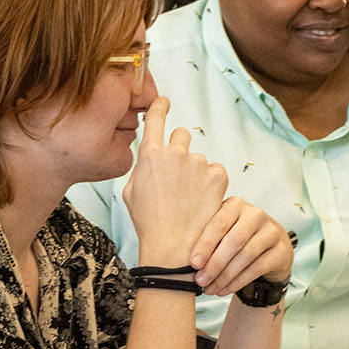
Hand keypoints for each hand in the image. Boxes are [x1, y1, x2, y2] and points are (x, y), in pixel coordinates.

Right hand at [121, 97, 228, 266]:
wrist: (173, 247)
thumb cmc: (148, 222)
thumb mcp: (130, 193)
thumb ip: (140, 168)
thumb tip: (148, 159)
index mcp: (150, 155)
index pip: (155, 117)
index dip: (159, 106)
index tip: (163, 102)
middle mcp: (175, 153)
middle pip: (181, 135)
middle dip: (180, 149)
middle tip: (178, 175)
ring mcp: (198, 163)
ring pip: (198, 158)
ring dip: (195, 171)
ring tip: (189, 198)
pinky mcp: (217, 176)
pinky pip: (215, 170)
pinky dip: (210, 182)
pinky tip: (202, 201)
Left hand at [186, 197, 295, 296]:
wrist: (270, 249)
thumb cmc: (235, 238)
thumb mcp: (221, 230)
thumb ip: (204, 234)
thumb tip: (176, 253)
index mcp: (236, 204)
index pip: (219, 223)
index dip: (205, 244)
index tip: (193, 263)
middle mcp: (256, 214)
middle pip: (234, 240)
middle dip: (214, 264)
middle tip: (200, 281)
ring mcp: (272, 232)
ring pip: (246, 256)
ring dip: (224, 276)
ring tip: (209, 289)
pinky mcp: (281, 251)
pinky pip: (257, 268)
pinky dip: (237, 282)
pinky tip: (224, 290)